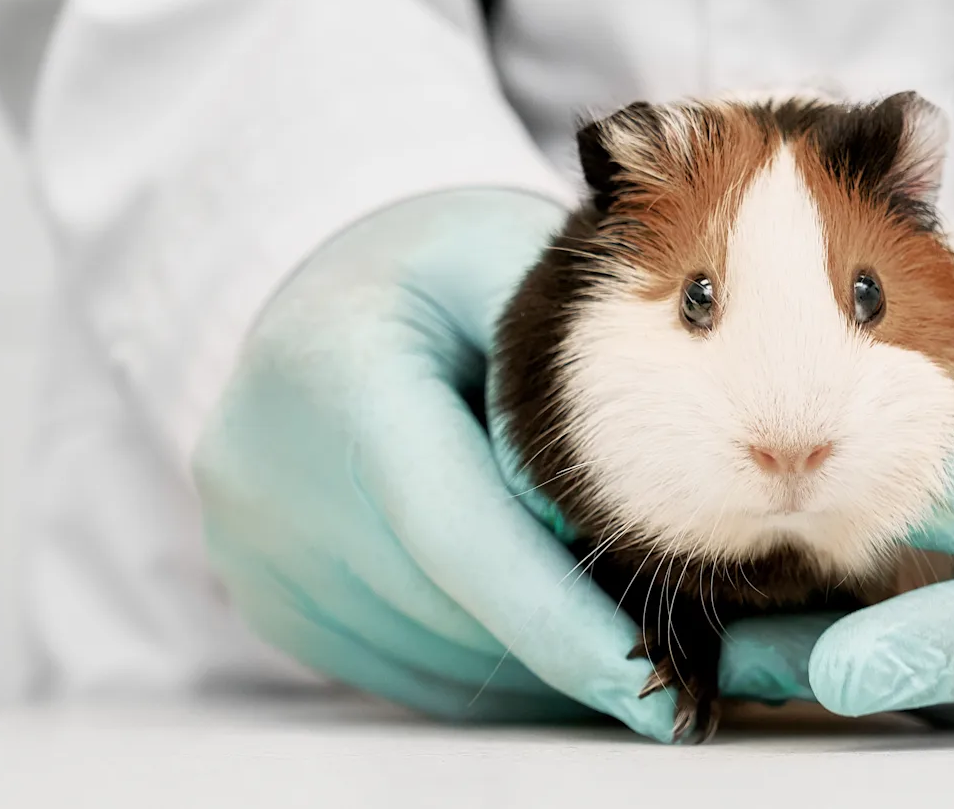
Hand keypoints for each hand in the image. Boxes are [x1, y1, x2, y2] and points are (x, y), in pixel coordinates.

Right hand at [193, 190, 682, 740]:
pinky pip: (410, 669)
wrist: (326, 295)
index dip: (558, 620)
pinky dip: (497, 660)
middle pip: (453, 607)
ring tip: (634, 613)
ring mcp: (259, 549)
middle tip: (695, 644)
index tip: (651, 685)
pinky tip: (556, 620)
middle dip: (578, 635)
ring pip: (439, 654)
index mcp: (334, 369)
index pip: (458, 532)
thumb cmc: (451, 273)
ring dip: (542, 657)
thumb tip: (643, 507)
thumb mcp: (520, 267)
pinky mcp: (273, 601)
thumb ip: (570, 377)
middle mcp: (267, 471)